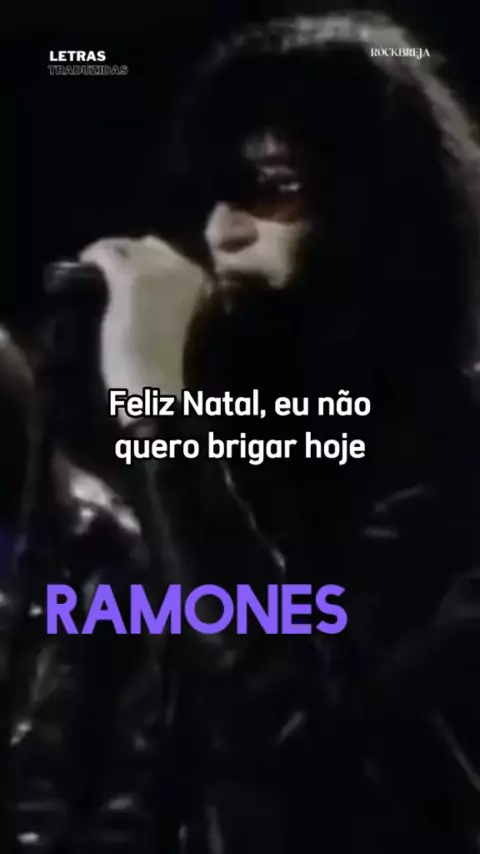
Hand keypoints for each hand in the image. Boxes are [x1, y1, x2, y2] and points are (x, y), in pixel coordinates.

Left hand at [80, 236, 207, 415]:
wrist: (153, 382)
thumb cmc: (164, 365)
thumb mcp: (176, 322)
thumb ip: (168, 299)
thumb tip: (141, 284)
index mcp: (202, 282)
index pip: (171, 255)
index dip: (146, 261)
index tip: (130, 272)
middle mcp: (183, 267)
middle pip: (148, 244)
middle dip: (128, 253)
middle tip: (108, 269)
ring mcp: (155, 269)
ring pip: (125, 245)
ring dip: (108, 253)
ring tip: (93, 267)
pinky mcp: (128, 276)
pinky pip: (105, 252)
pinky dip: (92, 256)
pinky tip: (83, 266)